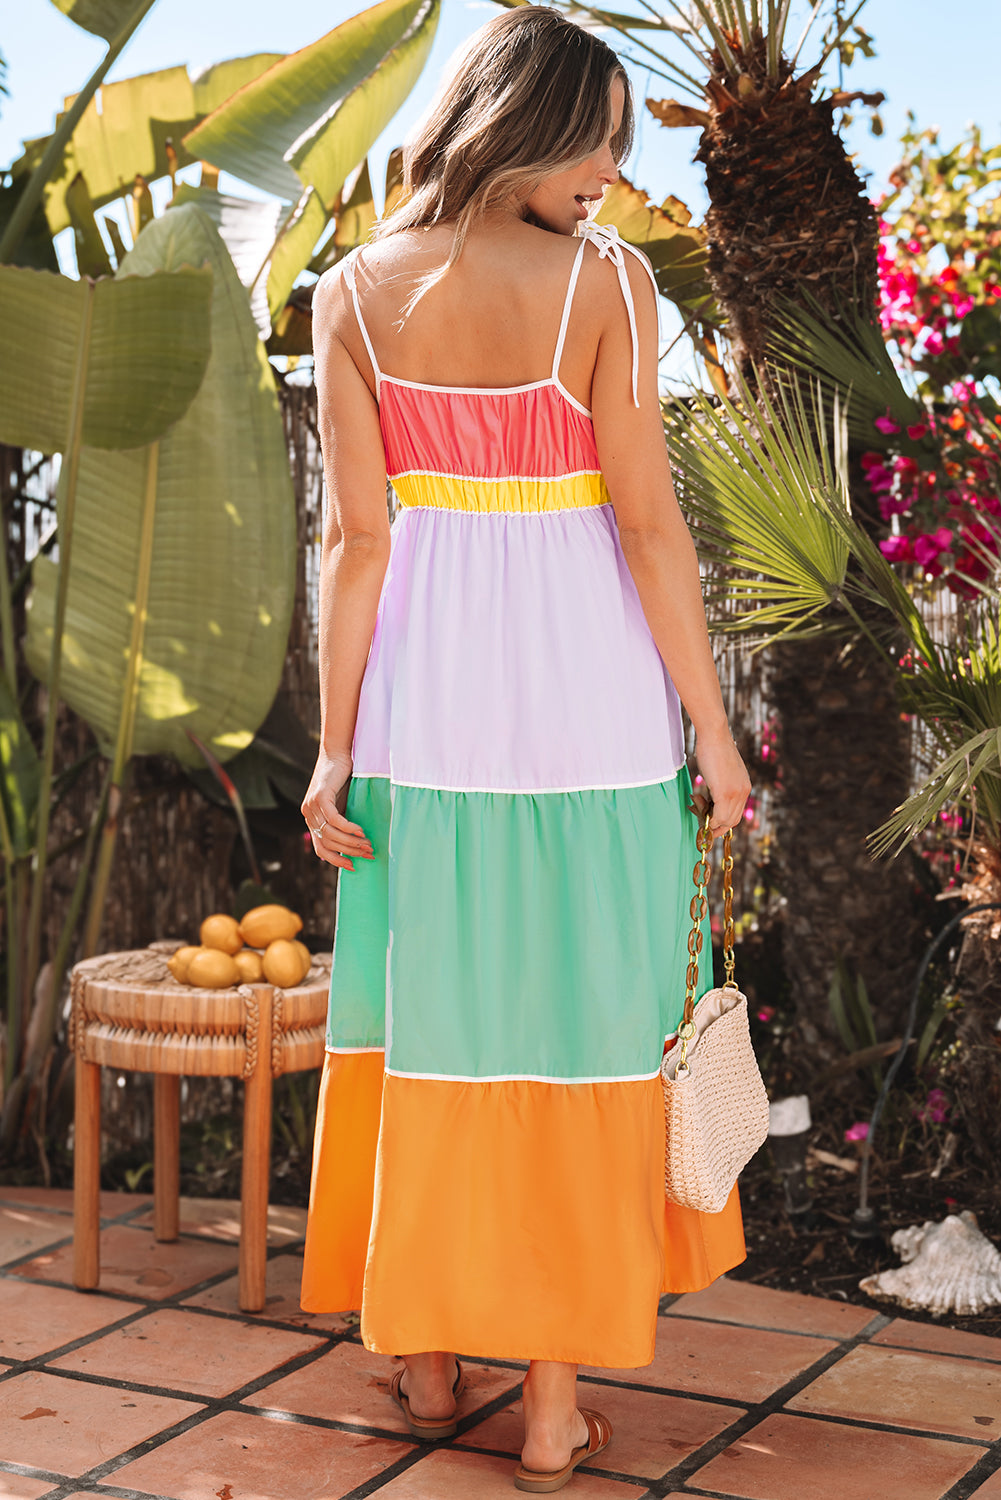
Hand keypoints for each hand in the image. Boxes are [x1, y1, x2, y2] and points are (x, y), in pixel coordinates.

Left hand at [301, 748, 373, 870]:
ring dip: (352, 842)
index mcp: (312, 819)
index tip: (354, 867)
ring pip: (332, 834)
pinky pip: (334, 820)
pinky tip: (360, 831)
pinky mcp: (320, 797)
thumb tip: (358, 843)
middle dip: (350, 852)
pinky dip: (348, 828)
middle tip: (370, 853)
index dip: (337, 860)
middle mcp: (308, 815)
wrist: (337, 753)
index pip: (321, 849)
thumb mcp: (342, 804)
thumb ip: (343, 821)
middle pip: (328, 844)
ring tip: (368, 844)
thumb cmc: (343, 778)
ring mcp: (312, 807)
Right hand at [689, 728, 750, 840]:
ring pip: (726, 820)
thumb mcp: (723, 772)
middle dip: (717, 826)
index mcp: (744, 787)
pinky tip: (699, 809)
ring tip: (697, 807)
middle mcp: (744, 791)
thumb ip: (722, 787)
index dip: (723, 821)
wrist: (714, 735)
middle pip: (733, 821)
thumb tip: (710, 801)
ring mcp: (736, 793)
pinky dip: (709, 819)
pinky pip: (719, 815)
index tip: (709, 819)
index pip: (736, 814)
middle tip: (702, 820)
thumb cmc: (714, 749)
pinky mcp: (725, 792)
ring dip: (711, 821)